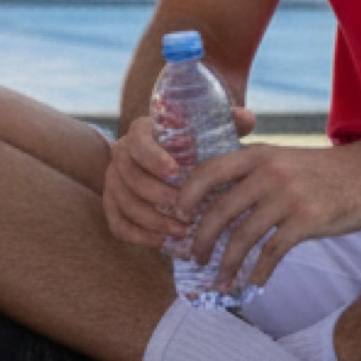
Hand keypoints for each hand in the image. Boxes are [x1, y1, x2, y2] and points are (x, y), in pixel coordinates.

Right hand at [100, 102, 259, 254]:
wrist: (168, 166)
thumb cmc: (194, 150)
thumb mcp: (210, 135)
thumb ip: (227, 123)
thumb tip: (248, 116)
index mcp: (141, 131)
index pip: (138, 141)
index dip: (153, 158)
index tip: (176, 172)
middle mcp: (121, 153)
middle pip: (128, 174)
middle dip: (156, 195)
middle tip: (186, 212)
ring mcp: (113, 180)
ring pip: (123, 201)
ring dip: (151, 220)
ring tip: (181, 232)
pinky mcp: (111, 205)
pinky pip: (116, 223)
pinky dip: (137, 236)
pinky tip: (161, 243)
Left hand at [172, 139, 360, 293]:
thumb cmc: (320, 170)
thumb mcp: (280, 158)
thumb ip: (251, 172)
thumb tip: (216, 199)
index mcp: (256, 155)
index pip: (208, 171)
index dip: (188, 195)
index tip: (178, 217)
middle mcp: (267, 173)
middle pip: (220, 209)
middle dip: (202, 237)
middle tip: (194, 257)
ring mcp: (287, 197)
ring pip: (244, 235)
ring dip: (227, 262)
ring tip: (220, 279)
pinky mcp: (306, 221)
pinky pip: (273, 251)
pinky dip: (259, 270)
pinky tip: (253, 282)